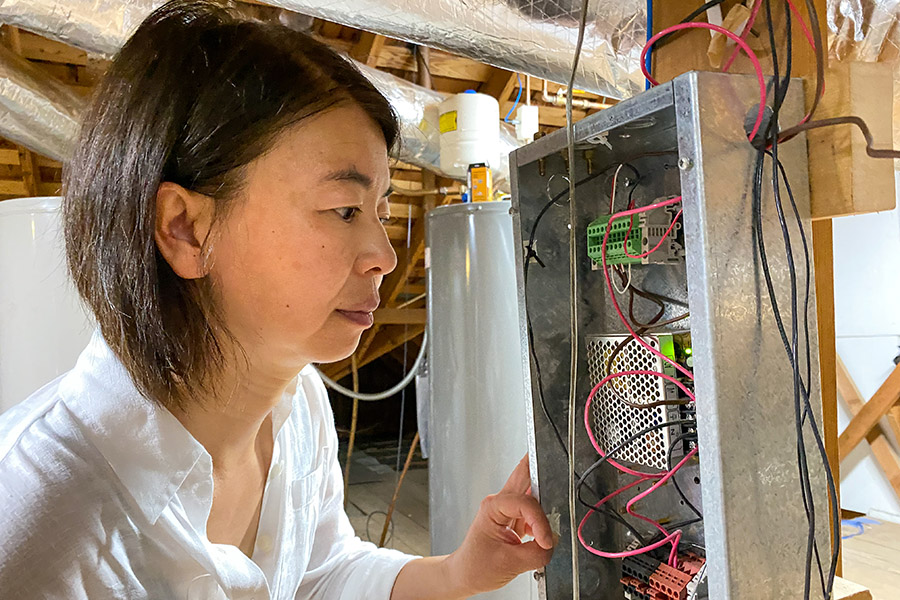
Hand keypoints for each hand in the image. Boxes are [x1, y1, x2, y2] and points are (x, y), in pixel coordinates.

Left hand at [445, 455, 554, 596]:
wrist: (466, 576)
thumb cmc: (476, 567)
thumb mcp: (510, 564)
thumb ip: (538, 553)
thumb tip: (554, 543)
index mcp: (493, 507)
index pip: (526, 503)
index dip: (540, 522)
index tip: (546, 542)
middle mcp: (500, 503)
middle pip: (524, 474)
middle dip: (541, 468)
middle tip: (557, 465)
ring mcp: (508, 509)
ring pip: (532, 490)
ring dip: (545, 502)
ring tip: (548, 520)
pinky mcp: (515, 519)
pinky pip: (535, 511)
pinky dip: (543, 521)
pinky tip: (541, 535)